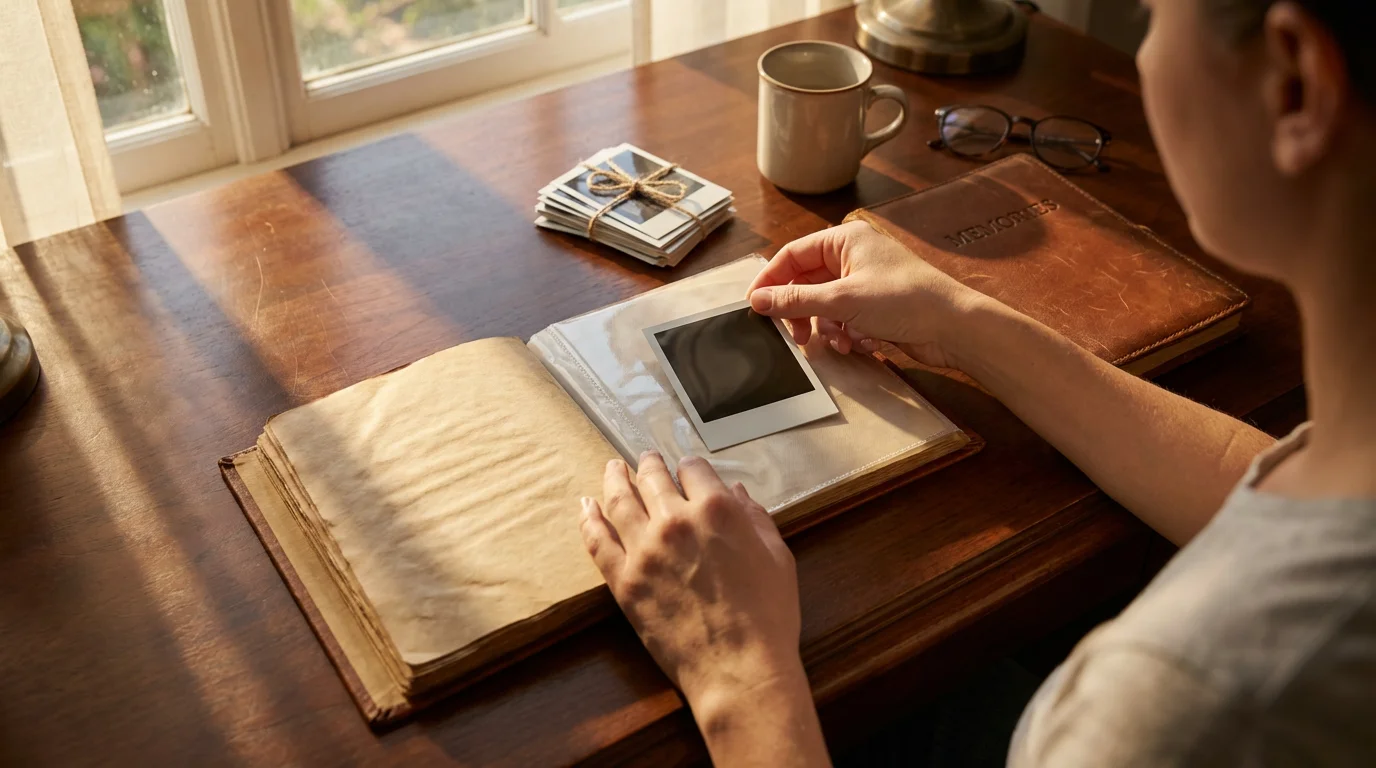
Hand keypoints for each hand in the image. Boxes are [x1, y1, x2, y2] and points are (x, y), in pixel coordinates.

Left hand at [578, 452, 803, 710]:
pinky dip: (589, 518)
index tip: (687, 471)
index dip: (690, 467)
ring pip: (620, 501)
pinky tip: (586, 506)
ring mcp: (645, 550)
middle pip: (653, 478)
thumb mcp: (777, 557)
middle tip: (644, 459)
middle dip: (649, 465)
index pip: (694, 468)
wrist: (739, 668)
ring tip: (612, 469)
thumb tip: (737, 492)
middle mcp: (676, 520)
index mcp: (717, 509)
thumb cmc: (769, 615)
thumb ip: (756, 518)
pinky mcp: (623, 580)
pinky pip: (598, 541)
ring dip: (614, 479)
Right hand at [747, 219, 992, 370]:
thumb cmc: (904, 300)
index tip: (755, 306)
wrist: (953, 327)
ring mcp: (865, 281)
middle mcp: (853, 256)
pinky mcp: (876, 306)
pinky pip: (844, 318)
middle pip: (807, 283)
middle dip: (801, 312)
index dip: (771, 281)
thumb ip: (796, 300)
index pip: (793, 255)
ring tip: (839, 342)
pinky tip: (860, 344)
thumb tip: (757, 300)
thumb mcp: (842, 300)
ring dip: (827, 327)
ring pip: (824, 305)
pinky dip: (846, 333)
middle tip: (797, 336)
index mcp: (845, 240)